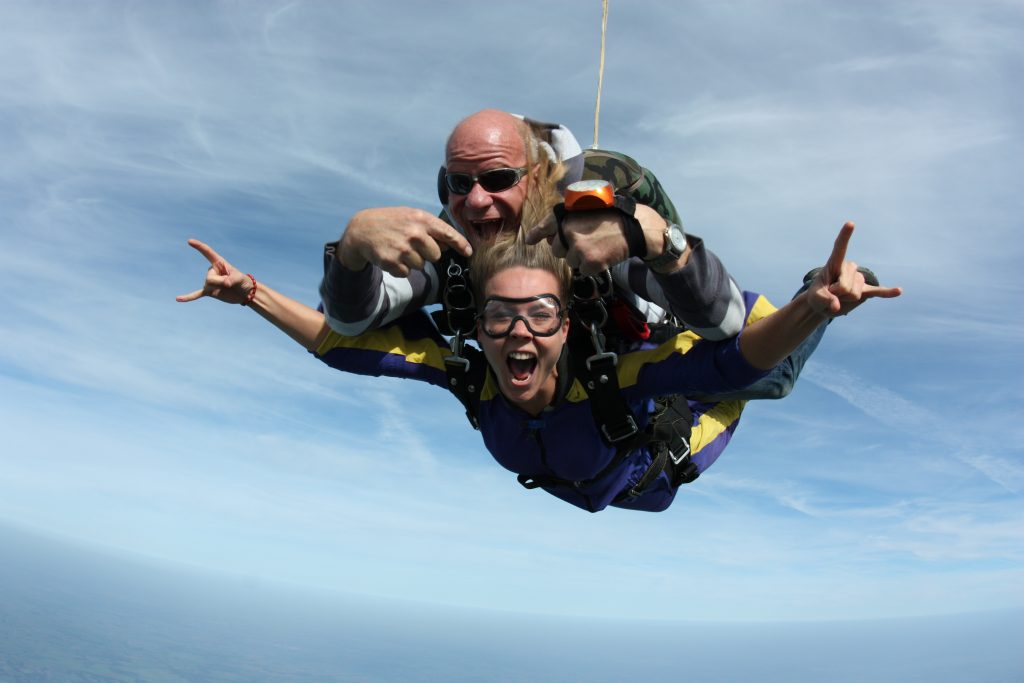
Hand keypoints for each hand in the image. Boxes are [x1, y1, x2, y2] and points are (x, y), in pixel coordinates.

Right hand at [176, 239, 251, 303]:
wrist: (244, 293)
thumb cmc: (243, 282)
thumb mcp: (239, 278)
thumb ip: (231, 280)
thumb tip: (224, 285)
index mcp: (219, 262)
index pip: (207, 252)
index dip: (199, 246)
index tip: (190, 241)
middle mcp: (212, 271)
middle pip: (209, 277)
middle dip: (220, 282)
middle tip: (230, 284)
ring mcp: (210, 281)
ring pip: (208, 284)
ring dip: (219, 287)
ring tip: (227, 287)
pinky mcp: (209, 291)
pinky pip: (196, 294)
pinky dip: (188, 297)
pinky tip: (178, 299)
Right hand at [337, 207, 472, 277]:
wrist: (362, 229)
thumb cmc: (392, 222)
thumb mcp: (411, 217)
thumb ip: (431, 229)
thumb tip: (450, 245)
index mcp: (421, 219)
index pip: (447, 233)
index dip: (460, 244)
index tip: (468, 252)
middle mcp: (414, 233)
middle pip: (436, 255)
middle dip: (427, 254)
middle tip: (412, 245)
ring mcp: (403, 248)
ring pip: (421, 265)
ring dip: (412, 261)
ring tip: (399, 249)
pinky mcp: (392, 262)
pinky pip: (406, 273)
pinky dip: (400, 268)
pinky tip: (391, 256)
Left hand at [524, 204, 681, 275]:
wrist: (633, 228)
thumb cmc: (611, 217)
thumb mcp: (587, 210)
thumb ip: (568, 220)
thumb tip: (550, 236)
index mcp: (568, 217)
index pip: (546, 226)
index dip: (536, 233)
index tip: (528, 240)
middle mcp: (570, 233)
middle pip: (557, 250)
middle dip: (567, 248)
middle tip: (584, 241)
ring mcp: (579, 250)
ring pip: (571, 261)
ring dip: (580, 258)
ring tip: (596, 246)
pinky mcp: (590, 263)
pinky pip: (583, 270)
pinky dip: (592, 266)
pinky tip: (602, 255)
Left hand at [805, 222, 901, 317]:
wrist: (824, 305)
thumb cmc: (816, 297)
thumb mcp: (815, 298)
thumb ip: (824, 300)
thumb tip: (837, 307)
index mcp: (834, 263)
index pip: (840, 247)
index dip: (845, 236)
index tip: (850, 223)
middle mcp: (849, 268)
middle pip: (846, 285)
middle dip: (836, 294)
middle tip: (830, 293)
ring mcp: (858, 279)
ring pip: (855, 293)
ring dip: (845, 299)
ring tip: (838, 296)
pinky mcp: (865, 291)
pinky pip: (878, 292)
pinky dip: (888, 292)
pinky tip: (898, 291)